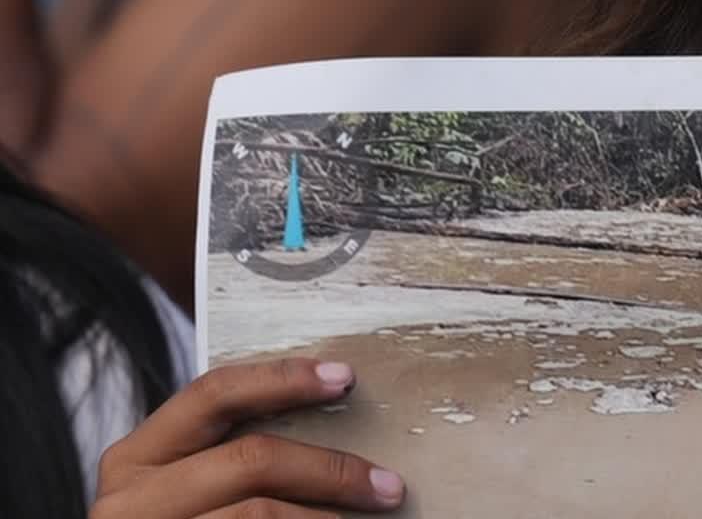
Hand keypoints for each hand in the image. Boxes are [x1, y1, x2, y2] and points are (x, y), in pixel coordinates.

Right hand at [92, 357, 406, 518]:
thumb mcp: (183, 486)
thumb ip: (228, 454)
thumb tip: (328, 426)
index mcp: (135, 458)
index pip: (213, 394)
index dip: (282, 378)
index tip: (345, 377)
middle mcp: (130, 499)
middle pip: (251, 459)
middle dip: (332, 470)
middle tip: (389, 486)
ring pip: (258, 514)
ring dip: (326, 518)